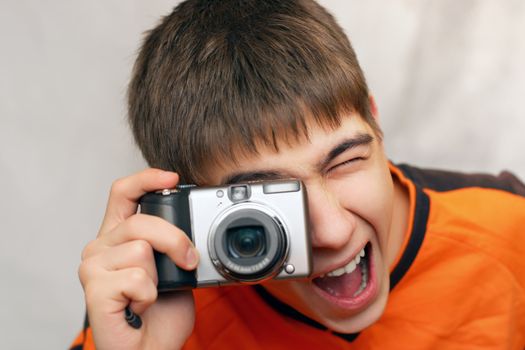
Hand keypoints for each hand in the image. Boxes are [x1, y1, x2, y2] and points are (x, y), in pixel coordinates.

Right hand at [78, 169, 198, 349]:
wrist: (151, 348)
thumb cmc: (160, 311)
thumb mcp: (173, 267)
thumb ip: (172, 242)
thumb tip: (196, 224)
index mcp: (119, 236)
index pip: (123, 192)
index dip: (146, 178)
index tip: (172, 177)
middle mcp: (101, 247)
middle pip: (141, 221)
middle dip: (175, 239)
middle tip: (188, 260)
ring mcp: (93, 267)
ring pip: (141, 249)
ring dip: (159, 276)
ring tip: (150, 294)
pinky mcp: (94, 290)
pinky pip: (137, 278)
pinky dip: (149, 295)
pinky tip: (139, 306)